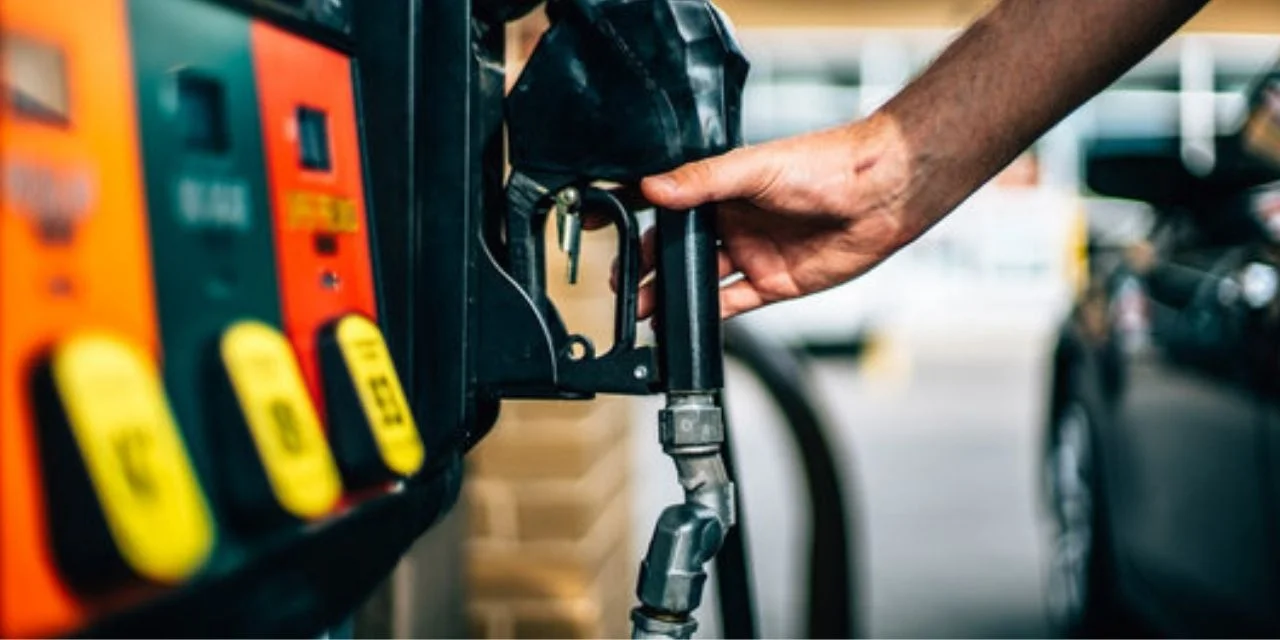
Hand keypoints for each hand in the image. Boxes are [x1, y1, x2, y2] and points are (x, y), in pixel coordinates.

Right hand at [631, 114, 923, 318]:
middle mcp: (733, 220)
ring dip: (670, 294)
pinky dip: (707, 315)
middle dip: (648, 265)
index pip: (668, 201)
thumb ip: (702, 181)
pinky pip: (732, 303)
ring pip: (700, 279)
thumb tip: (652, 189)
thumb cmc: (825, 166)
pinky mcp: (773, 282)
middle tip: (620, 280)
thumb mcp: (755, 168)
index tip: (604, 224)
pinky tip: (683, 323)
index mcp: (723, 186)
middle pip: (679, 248)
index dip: (636, 213)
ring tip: (641, 309)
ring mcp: (752, 253)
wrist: (878, 196)